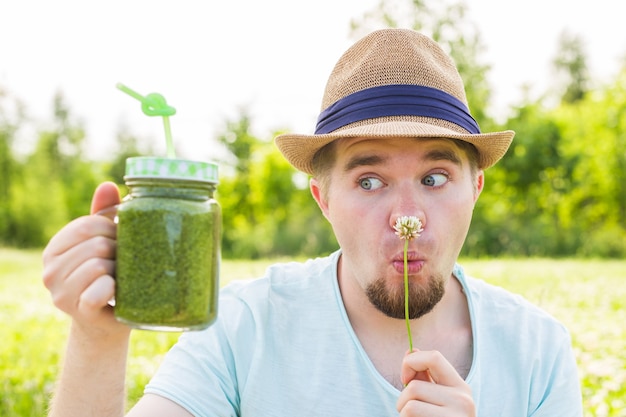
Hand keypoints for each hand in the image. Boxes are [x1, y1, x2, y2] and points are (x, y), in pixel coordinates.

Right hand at [42, 182, 128, 337]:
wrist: (108, 322)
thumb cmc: (107, 276)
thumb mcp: (103, 242)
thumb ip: (103, 214)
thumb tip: (109, 185)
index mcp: (54, 250)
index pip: (87, 225)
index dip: (113, 229)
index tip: (121, 240)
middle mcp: (50, 271)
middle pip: (96, 244)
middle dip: (119, 250)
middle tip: (123, 262)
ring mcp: (61, 294)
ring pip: (99, 265)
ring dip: (119, 270)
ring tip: (120, 277)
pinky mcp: (79, 311)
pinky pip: (100, 290)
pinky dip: (113, 288)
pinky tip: (116, 291)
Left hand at [396, 349, 474, 415]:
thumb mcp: (438, 397)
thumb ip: (425, 377)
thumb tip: (410, 351)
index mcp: (461, 387)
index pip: (434, 356)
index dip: (411, 363)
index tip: (405, 379)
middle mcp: (463, 401)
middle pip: (414, 388)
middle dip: (402, 399)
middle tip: (407, 411)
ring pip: (409, 406)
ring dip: (403, 414)